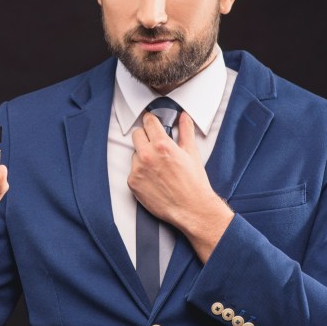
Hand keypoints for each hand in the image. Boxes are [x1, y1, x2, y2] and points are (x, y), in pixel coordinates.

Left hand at [129, 112, 232, 261]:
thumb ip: (186, 131)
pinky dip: (140, 172)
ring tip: (158, 166)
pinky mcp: (133, 183)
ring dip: (143, 156)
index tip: (151, 122)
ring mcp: (138, 170)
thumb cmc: (193, 183)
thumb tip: (184, 117)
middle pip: (137, 134)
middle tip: (155, 144)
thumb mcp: (192, 152)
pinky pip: (133, 170)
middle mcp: (147, 156)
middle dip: (145, 136)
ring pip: (134, 153)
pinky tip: (154, 178)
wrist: (191, 208)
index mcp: (162, 145)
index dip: (151, 120)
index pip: (148, 122)